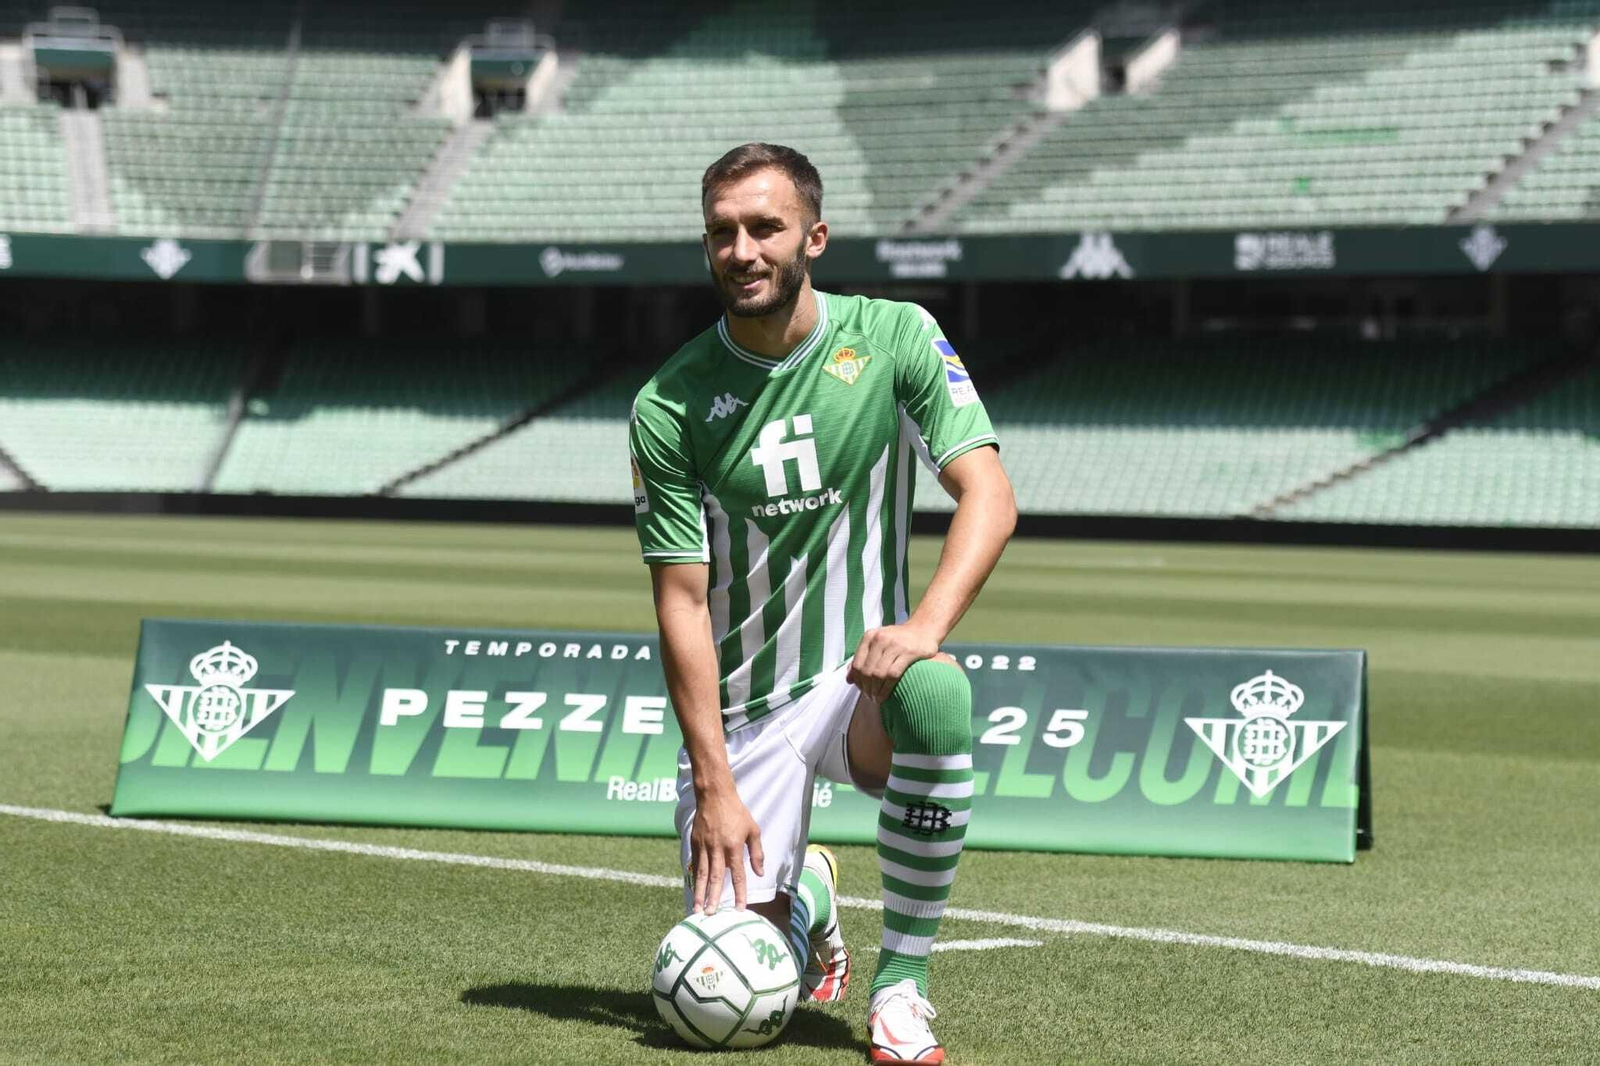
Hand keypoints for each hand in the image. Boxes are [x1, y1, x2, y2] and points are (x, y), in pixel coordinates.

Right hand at [690, 784, 763, 913]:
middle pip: (715, 878)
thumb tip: (760, 873)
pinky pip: (694, 863)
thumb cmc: (737, 812)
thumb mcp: (753, 830)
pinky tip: (693, 890)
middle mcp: (717, 848)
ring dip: (699, 893)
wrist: (715, 795)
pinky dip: (693, 878)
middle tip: (710, 915)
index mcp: (734, 846)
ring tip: (696, 909)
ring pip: (701, 874)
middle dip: (713, 898)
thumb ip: (756, 853)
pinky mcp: (694, 842)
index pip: (738, 875)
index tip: (739, 909)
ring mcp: (704, 846)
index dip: (740, 893)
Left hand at [847, 623, 940, 702]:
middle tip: (870, 697)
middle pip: (867, 670)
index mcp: (870, 636)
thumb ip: (862, 658)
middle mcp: (880, 638)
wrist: (924, 629)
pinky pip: (893, 675)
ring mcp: (895, 645)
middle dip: (866, 687)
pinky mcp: (909, 653)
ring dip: (876, 690)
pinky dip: (887, 688)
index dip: (857, 680)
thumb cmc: (898, 638)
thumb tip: (848, 679)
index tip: (861, 690)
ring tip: (877, 698)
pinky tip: (886, 695)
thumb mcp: (877, 643)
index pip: (857, 663)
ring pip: (878, 674)